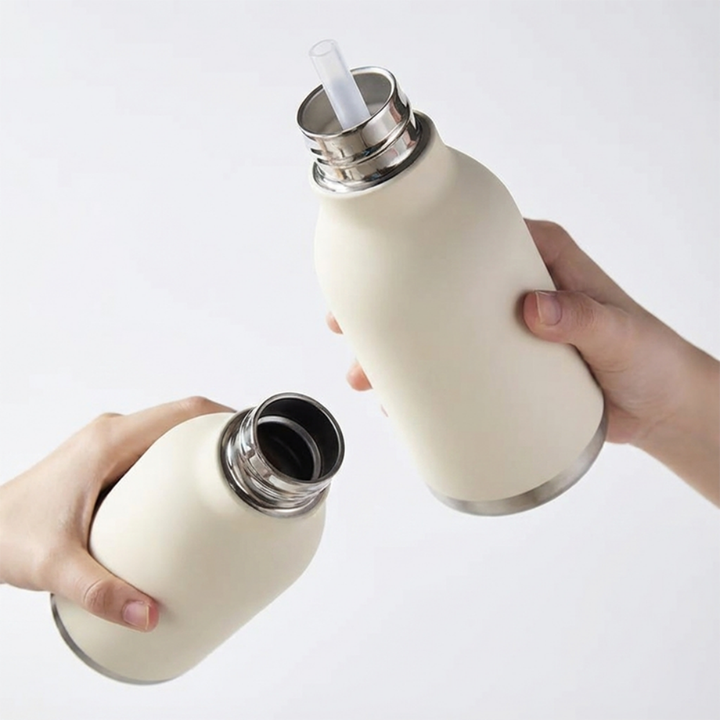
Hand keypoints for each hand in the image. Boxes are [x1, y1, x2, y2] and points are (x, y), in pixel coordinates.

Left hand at [0, 396, 231, 630]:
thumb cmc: (7, 533)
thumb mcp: (55, 565)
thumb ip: (102, 592)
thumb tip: (149, 614)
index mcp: (109, 441)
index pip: (184, 413)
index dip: (225, 420)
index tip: (256, 440)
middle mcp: (113, 435)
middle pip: (184, 422)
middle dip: (221, 442)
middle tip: (250, 476)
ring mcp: (110, 446)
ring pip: (170, 437)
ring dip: (201, 455)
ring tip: (228, 490)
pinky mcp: (106, 463)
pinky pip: (155, 453)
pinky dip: (179, 467)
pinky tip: (188, 501)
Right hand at [328, 220, 718, 504]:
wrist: (660, 407)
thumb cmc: (650, 358)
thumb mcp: (620, 333)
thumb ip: (583, 317)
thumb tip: (533, 309)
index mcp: (535, 258)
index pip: (463, 239)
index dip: (413, 248)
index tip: (374, 268)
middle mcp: (511, 288)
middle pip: (434, 291)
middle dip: (387, 310)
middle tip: (348, 334)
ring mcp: (503, 330)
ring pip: (436, 333)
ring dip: (396, 352)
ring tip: (366, 380)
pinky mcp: (503, 367)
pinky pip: (454, 368)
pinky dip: (423, 382)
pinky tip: (398, 402)